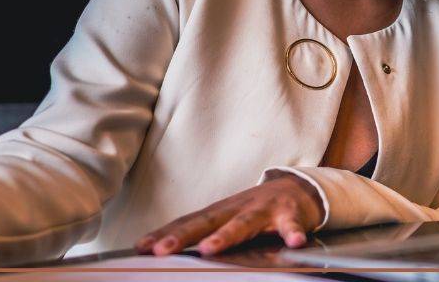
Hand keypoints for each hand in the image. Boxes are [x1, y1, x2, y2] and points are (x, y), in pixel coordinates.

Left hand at [134, 172, 323, 256]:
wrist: (297, 188)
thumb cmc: (256, 209)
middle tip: (161, 250)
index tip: (141, 248)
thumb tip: (170, 247)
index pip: (188, 222)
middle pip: (207, 222)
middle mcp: (237, 208)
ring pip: (243, 223)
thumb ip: (206, 232)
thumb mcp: (229, 218)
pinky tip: (293, 242)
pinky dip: (292, 232)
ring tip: (209, 249)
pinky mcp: (289, 213)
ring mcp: (263, 209)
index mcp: (220, 212)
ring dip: (226, 236)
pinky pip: (291, 225)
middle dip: (182, 236)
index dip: (164, 234)